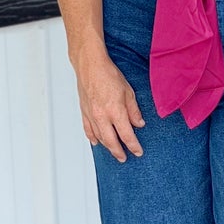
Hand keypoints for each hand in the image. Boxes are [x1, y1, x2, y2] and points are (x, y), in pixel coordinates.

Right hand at [75, 45, 145, 160]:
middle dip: (119, 152)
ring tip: (114, 151)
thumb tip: (139, 124)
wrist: (90, 66)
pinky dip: (92, 138)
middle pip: (111, 141)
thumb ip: (134, 110)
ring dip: (107, 146)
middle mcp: (102, 116)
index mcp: (115, 111)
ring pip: (99, 137)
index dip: (133, 146)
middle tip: (124, 158)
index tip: (138, 152)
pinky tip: (96, 142)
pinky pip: (88, 129)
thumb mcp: (128, 92)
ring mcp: (91, 115)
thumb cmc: (108, 74)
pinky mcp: (84, 112)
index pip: (127, 135)